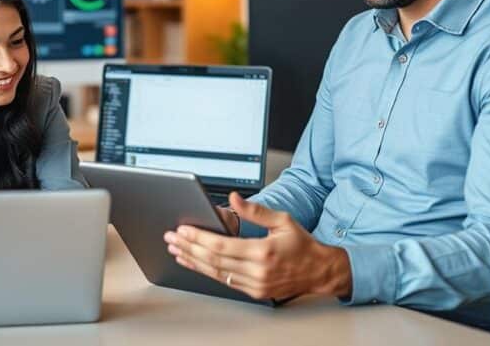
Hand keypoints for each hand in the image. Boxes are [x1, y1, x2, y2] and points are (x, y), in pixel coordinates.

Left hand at [163, 192, 352, 300]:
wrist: (318, 271)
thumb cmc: (302, 245)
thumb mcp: (282, 220)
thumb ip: (255, 210)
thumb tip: (234, 197)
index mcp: (262, 251)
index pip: (221, 246)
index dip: (198, 238)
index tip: (182, 230)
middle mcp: (257, 271)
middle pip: (212, 260)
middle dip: (188, 248)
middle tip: (171, 238)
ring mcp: (254, 284)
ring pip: (215, 272)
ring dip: (192, 260)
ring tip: (176, 250)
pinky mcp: (254, 291)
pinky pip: (224, 281)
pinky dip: (206, 271)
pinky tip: (194, 263)